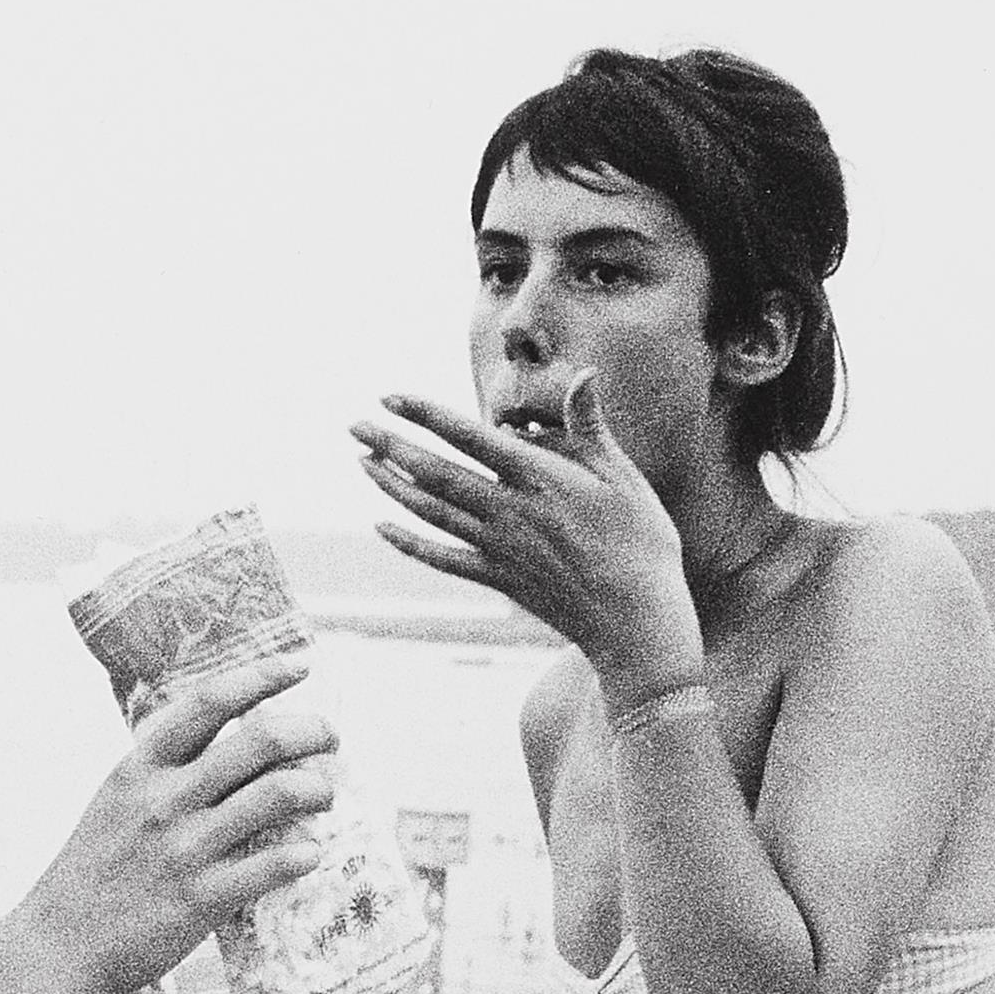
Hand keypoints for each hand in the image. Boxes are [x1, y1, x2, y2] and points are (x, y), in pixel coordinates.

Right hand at [33, 656, 337, 993]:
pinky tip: (310, 853)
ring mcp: (186, 849)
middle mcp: (165, 799)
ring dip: (320, 789)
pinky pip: (278, 863)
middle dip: (313, 731)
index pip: (210, 700)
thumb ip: (164, 769)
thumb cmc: (93, 872)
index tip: (299, 667)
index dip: (263, 675)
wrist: (58, 947)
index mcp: (140, 766)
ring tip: (326, 796)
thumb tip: (229, 741)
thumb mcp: (115, 801)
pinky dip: (307, 852)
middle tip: (330, 741)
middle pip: (262, 740)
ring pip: (281, 794)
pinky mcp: (204, 898)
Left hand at [353, 379, 700, 684]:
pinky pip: (441, 559)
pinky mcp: (497, 580)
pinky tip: (382, 527)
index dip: (425, 414)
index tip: (389, 396)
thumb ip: (591, 426)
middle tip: (353, 424)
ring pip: (430, 512)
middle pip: (435, 473)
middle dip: (390, 446)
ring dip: (391, 486)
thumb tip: (586, 372)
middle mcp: (508, 511)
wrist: (636, 620)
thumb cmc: (640, 542)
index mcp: (537, 478)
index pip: (468, 436)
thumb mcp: (622, 475)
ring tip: (362, 463)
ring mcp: (498, 548)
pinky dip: (409, 543)